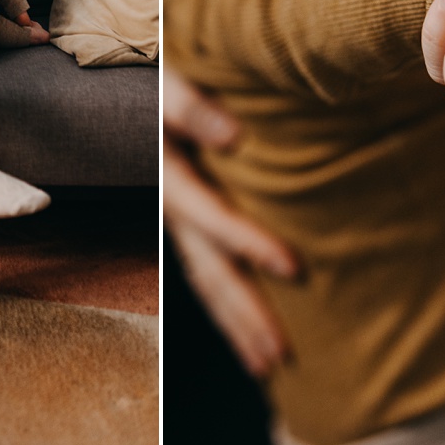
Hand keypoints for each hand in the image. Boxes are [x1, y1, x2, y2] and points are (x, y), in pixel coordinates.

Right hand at [163, 67, 297, 376]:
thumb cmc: (168, 78)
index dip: (249, 242)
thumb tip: (232, 134)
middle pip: (210, 269)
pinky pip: (210, 272)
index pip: (212, 216)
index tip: (294, 268)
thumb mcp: (169, 84)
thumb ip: (191, 106)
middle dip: (244, 313)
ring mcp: (183, 222)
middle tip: (281, 355)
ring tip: (271, 366)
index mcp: (171, 174)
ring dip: (238, 324)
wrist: (149, 83)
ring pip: (209, 281)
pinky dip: (231, 308)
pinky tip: (253, 337)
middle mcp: (175, 208)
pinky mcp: (194, 225)